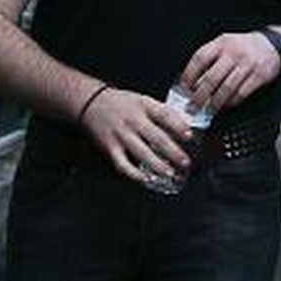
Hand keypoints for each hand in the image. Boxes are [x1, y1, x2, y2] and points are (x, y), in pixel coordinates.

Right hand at [78, 87, 193, 182]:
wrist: (91, 103)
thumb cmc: (122, 103)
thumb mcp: (144, 100)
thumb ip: (162, 111)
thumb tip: (186, 124)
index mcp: (144, 106)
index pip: (164, 115)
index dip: (178, 125)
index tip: (189, 135)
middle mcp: (133, 120)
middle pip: (156, 137)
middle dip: (173, 151)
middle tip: (185, 162)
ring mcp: (121, 135)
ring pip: (141, 152)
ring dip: (157, 165)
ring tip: (170, 173)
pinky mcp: (110, 147)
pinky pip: (122, 163)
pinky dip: (134, 173)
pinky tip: (145, 179)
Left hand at [180, 31, 280, 113]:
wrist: (272, 44)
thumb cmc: (244, 47)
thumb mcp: (225, 45)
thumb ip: (210, 59)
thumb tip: (193, 82)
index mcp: (221, 43)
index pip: (200, 59)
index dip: (189, 75)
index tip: (184, 88)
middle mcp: (234, 52)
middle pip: (212, 78)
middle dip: (200, 96)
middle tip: (192, 107)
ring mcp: (248, 64)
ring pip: (227, 88)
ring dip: (216, 102)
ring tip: (209, 110)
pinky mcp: (260, 75)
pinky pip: (242, 92)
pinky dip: (232, 102)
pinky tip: (227, 105)